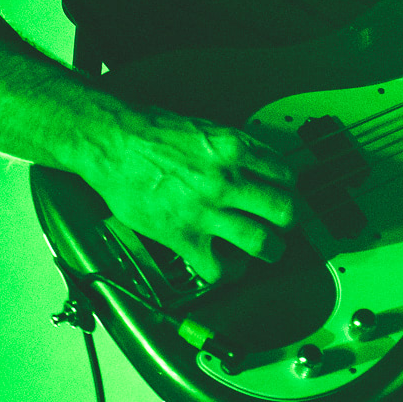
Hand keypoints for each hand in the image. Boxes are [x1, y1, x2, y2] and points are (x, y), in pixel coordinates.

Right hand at [78, 104, 295, 285]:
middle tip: (282, 226)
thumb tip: (258, 166)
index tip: (284, 195)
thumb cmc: (153, 133)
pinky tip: (227, 265)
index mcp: (235, 148)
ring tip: (266, 250)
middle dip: (288, 222)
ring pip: (262, 242)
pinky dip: (229, 272)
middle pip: (284, 210)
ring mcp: (207, 210)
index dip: (289, 189)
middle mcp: (228, 179)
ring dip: (270, 250)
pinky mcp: (183, 236)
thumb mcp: (207, 129)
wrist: (114, 143)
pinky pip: (220, 268)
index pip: (287, 174)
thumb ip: (236, 149)